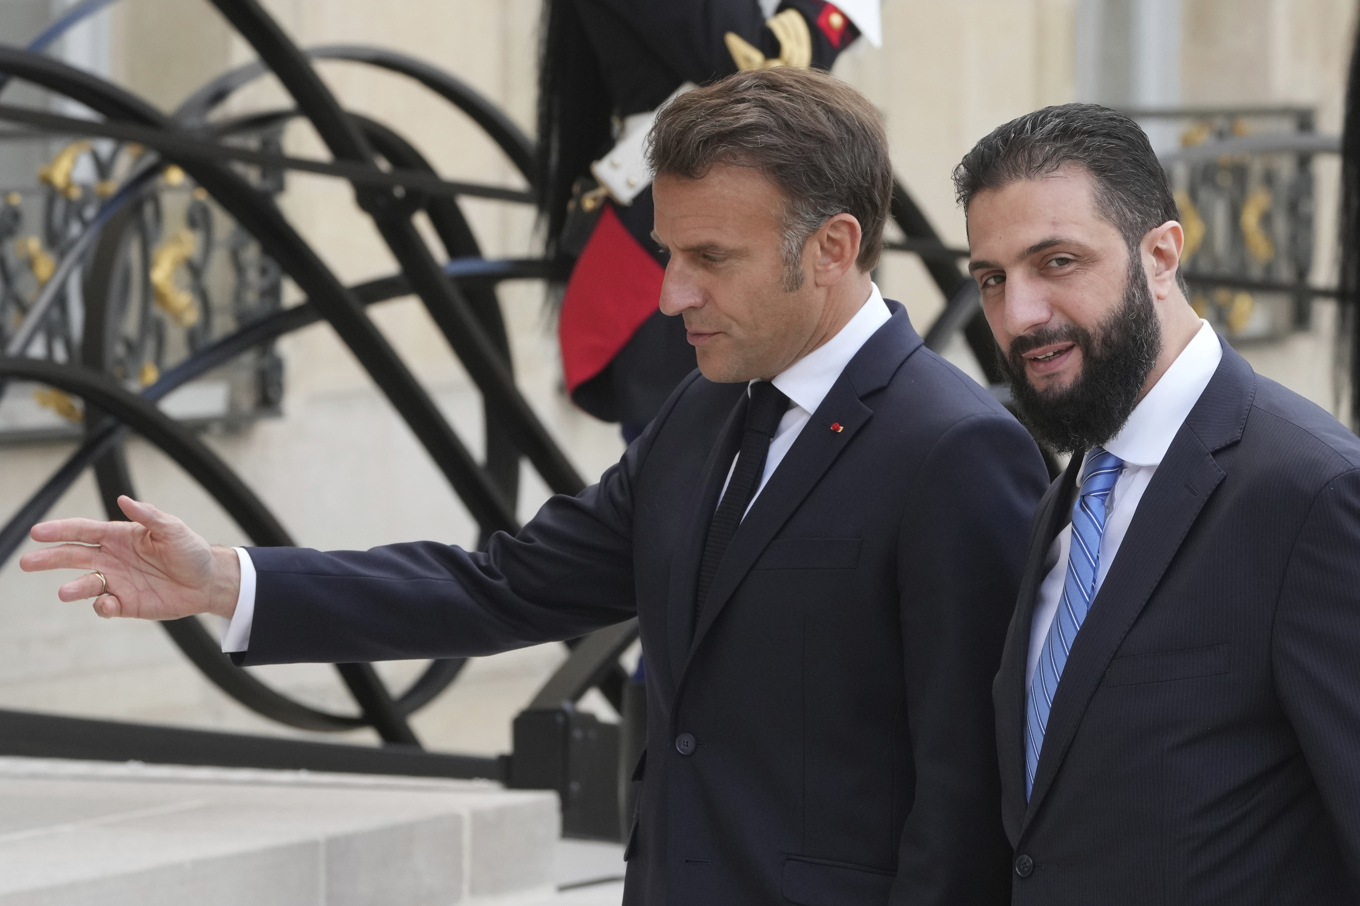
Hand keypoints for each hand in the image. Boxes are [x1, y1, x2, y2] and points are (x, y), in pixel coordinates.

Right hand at [19, 495, 240, 620]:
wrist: (207, 582)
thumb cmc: (190, 551)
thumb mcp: (173, 529)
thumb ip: (149, 516)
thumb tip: (124, 499)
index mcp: (119, 536)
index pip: (83, 531)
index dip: (61, 531)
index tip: (37, 532)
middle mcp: (112, 558)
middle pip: (74, 557)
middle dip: (50, 558)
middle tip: (27, 562)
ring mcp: (117, 582)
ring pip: (86, 584)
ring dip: (74, 588)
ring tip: (64, 592)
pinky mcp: (125, 604)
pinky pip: (105, 606)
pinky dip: (101, 606)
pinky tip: (108, 603)